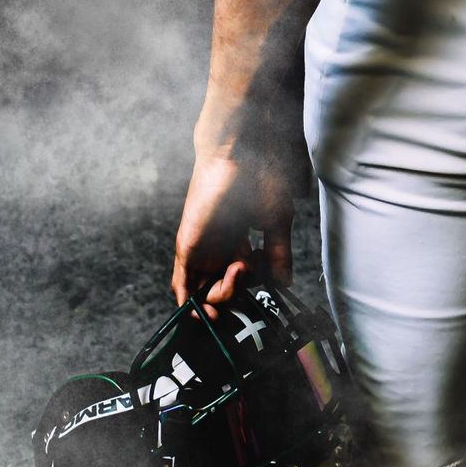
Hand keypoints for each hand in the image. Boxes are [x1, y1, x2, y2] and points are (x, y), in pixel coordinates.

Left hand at [171, 141, 294, 314]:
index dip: (253, 287)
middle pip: (219, 288)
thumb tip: (284, 282)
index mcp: (237, 243)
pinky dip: (188, 302)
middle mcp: (217, 248)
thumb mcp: (275, 223)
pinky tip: (200, 313)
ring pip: (201, 290)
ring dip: (212, 306)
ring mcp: (201, 248)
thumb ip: (278, 253)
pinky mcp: (188, 244)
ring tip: (224, 305)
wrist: (239, 153)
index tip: (269, 281)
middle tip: (247, 285)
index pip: (240, 279)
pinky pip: (181, 281)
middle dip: (232, 300)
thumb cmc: (259, 178)